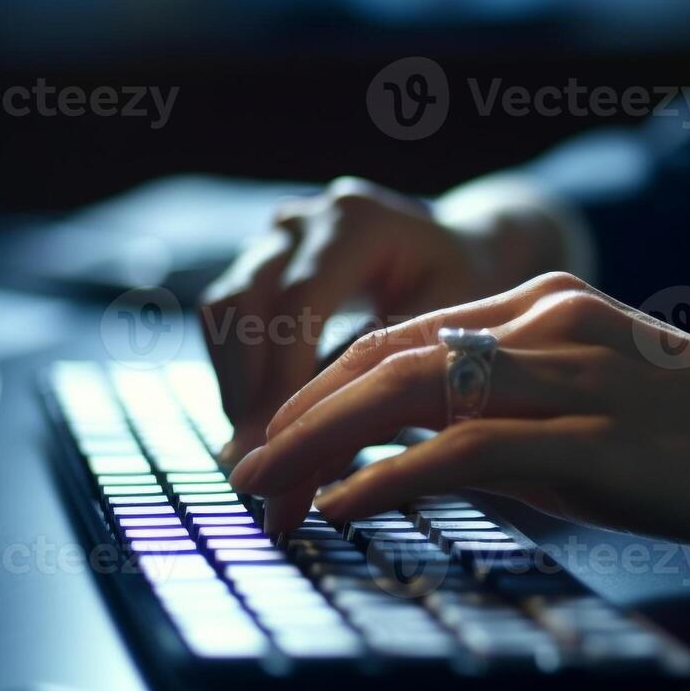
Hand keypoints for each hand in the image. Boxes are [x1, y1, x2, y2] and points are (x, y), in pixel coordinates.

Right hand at [200, 176, 568, 461]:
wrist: (464, 249)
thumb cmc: (466, 292)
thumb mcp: (443, 334)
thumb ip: (386, 389)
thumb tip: (321, 470)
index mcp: (358, 222)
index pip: (298, 302)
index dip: (279, 378)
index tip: (275, 447)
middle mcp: (307, 220)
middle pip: (243, 302)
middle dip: (245, 389)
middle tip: (254, 463)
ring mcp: (278, 235)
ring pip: (223, 309)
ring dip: (233, 383)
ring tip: (253, 452)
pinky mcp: (263, 260)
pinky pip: (228, 316)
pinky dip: (237, 372)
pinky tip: (260, 423)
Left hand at [228, 273, 689, 553]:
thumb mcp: (610, 410)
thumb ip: (524, 422)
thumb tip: (436, 465)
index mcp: (552, 304)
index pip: (405, 338)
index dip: (325, 390)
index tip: (275, 442)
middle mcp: (549, 321)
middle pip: (384, 356)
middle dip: (294, 415)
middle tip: (237, 469)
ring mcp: (571, 375)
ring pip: (404, 392)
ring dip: (314, 445)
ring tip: (258, 490)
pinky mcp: (593, 439)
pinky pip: (460, 451)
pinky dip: (381, 480)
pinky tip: (333, 511)